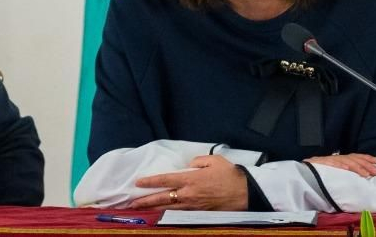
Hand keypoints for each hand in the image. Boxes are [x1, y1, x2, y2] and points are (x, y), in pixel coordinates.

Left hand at [127, 154, 247, 210]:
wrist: (244, 193)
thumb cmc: (230, 175)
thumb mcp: (214, 160)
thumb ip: (198, 161)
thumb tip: (188, 165)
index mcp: (191, 179)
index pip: (166, 180)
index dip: (151, 181)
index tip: (138, 182)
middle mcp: (188, 194)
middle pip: (162, 198)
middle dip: (145, 201)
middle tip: (131, 203)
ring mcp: (192, 206)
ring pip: (168, 209)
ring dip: (153, 209)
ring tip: (141, 210)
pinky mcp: (198, 213)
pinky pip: (178, 214)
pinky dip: (167, 214)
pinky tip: (160, 214)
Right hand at [306, 153, 375, 177]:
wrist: (304, 169)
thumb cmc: (321, 170)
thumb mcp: (336, 169)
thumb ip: (346, 170)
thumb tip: (361, 174)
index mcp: (341, 158)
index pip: (356, 156)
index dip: (367, 158)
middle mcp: (337, 157)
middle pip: (354, 159)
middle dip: (366, 164)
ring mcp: (330, 160)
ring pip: (346, 162)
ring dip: (357, 167)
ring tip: (365, 174)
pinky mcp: (322, 163)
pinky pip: (332, 163)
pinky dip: (339, 165)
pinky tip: (346, 168)